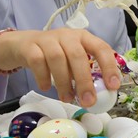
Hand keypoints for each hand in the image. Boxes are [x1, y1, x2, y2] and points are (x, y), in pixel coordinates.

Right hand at [0, 28, 120, 106]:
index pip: (101, 48)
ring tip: (67, 98)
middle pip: (78, 55)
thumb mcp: (75, 59)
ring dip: (64, 82)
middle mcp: (67, 36)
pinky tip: (46, 87)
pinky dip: (43, 77)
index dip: (109, 67)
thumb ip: (88, 72)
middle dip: (84, 81)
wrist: (24, 45)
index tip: (113, 86)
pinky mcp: (30, 47)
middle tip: (88, 101)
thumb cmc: (57, 54)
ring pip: (57, 59)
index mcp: (84, 38)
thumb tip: (103, 94)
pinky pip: (37, 62)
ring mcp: (48, 39)